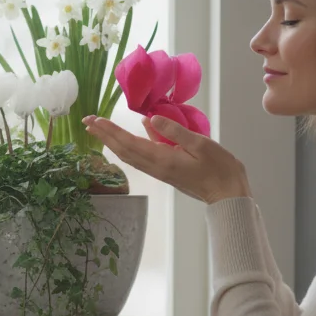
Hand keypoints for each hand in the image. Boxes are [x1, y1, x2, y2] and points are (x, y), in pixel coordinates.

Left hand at [83, 114, 251, 203]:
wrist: (228, 195)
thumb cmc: (219, 168)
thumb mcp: (200, 145)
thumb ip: (174, 132)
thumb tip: (149, 120)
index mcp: (162, 159)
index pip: (129, 143)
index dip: (110, 131)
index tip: (95, 120)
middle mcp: (155, 167)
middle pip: (123, 150)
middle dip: (104, 135)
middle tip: (87, 120)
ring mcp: (159, 171)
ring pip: (129, 155)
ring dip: (112, 141)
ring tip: (99, 129)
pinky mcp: (164, 172)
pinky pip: (140, 158)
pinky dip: (128, 147)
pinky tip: (127, 138)